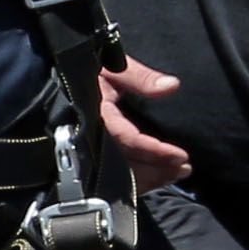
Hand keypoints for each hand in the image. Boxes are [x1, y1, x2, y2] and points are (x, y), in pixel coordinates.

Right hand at [99, 57, 194, 195]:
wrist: (65, 78)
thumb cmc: (89, 71)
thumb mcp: (114, 68)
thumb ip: (140, 78)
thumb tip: (171, 86)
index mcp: (97, 115)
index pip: (128, 139)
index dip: (155, 151)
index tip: (180, 156)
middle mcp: (92, 136)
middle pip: (125, 165)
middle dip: (156, 170)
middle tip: (183, 169)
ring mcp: (90, 149)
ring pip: (119, 175)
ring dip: (149, 178)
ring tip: (175, 174)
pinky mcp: (91, 156)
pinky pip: (113, 176)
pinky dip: (135, 181)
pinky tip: (155, 178)